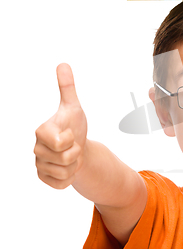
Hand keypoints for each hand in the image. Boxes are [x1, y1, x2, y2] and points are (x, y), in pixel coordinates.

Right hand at [34, 63, 87, 188]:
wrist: (79, 146)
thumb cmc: (74, 126)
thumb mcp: (74, 106)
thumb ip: (67, 87)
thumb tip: (63, 64)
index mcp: (41, 131)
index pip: (60, 142)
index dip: (71, 139)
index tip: (70, 133)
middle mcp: (37, 149)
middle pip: (65, 158)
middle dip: (76, 152)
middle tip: (73, 145)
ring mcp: (39, 165)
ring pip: (65, 172)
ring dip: (74, 165)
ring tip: (71, 156)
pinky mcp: (44, 178)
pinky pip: (62, 184)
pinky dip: (70, 178)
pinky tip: (68, 168)